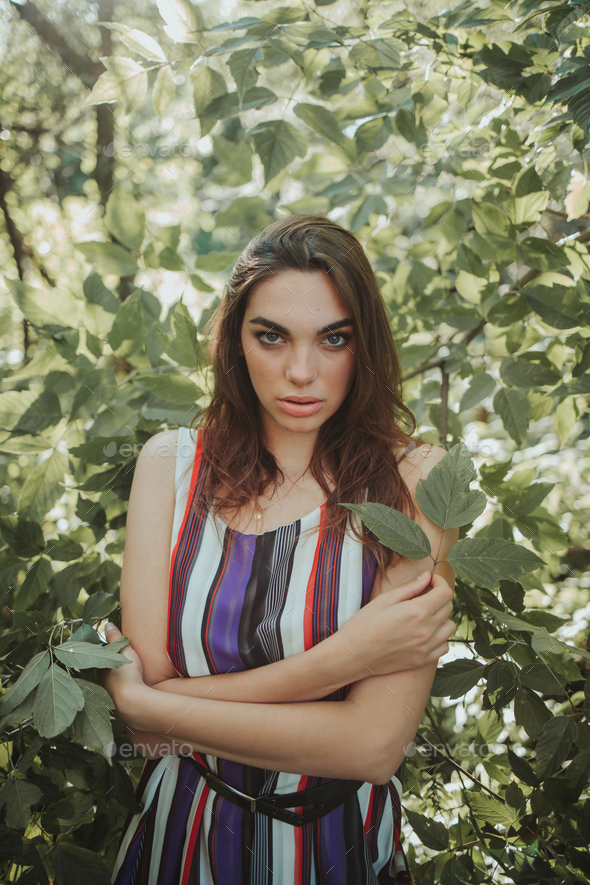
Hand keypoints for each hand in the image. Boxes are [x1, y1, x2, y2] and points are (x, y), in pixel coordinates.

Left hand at [97, 622, 146, 717]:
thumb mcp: (124, 651)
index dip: (105, 657)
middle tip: (121, 669)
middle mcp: (97, 687)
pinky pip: (115, 703)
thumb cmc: (128, 675)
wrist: (133, 704)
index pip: (98, 661)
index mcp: (97, 672)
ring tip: (125, 683)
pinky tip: (128, 698)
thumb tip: (107, 624)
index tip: (114, 655)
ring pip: (107, 691)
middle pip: (102, 677)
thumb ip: (115, 637)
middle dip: (109, 673)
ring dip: (113, 687)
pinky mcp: (115, 713)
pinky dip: (120, 699)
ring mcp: (105, 701)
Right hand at [335, 572, 455, 675]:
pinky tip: (425, 632)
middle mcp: (426, 630)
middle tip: (425, 594)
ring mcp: (426, 648)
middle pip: (448, 608)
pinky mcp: (422, 660)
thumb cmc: (363, 625)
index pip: (445, 593)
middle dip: (440, 596)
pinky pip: (443, 647)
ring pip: (450, 628)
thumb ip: (409, 588)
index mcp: (417, 611)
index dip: (440, 582)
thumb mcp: (384, 600)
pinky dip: (439, 638)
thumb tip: (426, 577)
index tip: (431, 580)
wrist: (351, 656)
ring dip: (442, 617)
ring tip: (425, 614)